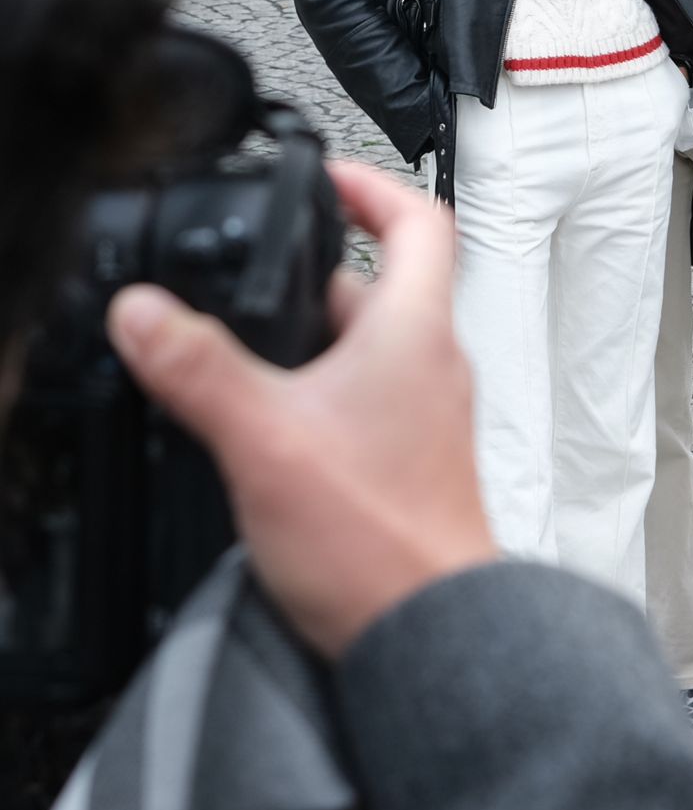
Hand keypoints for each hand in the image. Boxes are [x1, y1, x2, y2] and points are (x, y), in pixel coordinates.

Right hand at [107, 162, 496, 658]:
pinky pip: (359, 402)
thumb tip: (145, 312)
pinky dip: (312, 396)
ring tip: (237, 361)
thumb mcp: (265, 438)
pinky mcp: (404, 464)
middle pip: (378, 285)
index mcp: (416, 332)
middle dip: (306, 278)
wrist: (426, 635)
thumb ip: (199, 369)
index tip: (321, 175)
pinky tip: (263, 431)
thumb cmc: (380, 541)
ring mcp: (422, 416)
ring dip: (304, 343)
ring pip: (362, 347)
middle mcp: (430, 365)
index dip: (369, 184)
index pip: (419, 220)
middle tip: (245, 283)